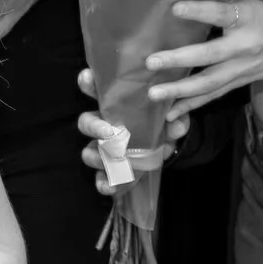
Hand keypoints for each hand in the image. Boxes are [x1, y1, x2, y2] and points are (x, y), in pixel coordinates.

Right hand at [76, 67, 192, 194]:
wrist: (167, 148)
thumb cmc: (163, 124)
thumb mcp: (172, 117)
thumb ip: (177, 117)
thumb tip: (176, 123)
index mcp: (116, 105)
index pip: (95, 90)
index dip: (87, 82)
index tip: (87, 77)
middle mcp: (104, 125)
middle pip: (85, 122)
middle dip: (93, 126)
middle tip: (108, 132)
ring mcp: (104, 150)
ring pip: (89, 152)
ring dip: (98, 157)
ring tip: (115, 161)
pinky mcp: (110, 170)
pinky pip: (100, 178)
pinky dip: (103, 183)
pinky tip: (110, 186)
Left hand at [145, 0, 262, 119]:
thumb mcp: (247, 3)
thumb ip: (220, 4)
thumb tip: (182, 1)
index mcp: (245, 19)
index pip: (221, 13)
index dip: (199, 11)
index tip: (175, 8)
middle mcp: (243, 46)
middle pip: (210, 55)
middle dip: (179, 60)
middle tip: (151, 62)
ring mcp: (241, 68)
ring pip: (210, 82)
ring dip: (180, 90)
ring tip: (154, 94)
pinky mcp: (240, 83)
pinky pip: (213, 95)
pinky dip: (191, 105)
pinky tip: (170, 113)